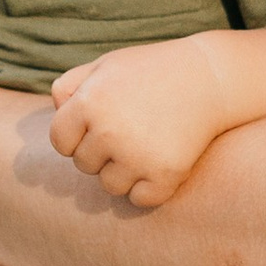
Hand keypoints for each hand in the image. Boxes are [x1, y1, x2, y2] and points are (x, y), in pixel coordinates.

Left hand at [47, 35, 232, 208]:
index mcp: (89, 103)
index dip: (76, 135)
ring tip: (146, 143)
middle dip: (102, 151)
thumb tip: (56, 110)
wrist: (209, 77)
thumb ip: (71, 84)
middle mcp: (109, 131)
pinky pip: (140, 200)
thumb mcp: (106, 65)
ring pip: (110, 186)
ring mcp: (137, 156)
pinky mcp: (165, 174)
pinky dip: (149, 188)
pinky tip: (160, 161)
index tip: (98, 125)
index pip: (60, 142)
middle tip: (131, 128)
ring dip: (124, 172)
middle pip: (84, 165)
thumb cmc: (151, 70)